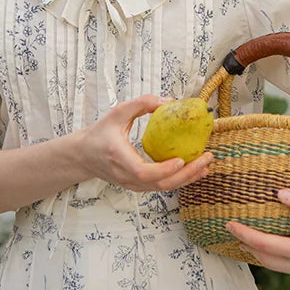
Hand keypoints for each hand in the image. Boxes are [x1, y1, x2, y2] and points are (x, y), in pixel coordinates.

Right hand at [77, 95, 211, 192]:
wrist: (83, 156)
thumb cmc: (100, 133)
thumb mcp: (117, 113)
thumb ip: (141, 104)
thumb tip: (169, 101)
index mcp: (119, 158)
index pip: (143, 172)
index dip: (163, 170)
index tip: (181, 160)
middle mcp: (126, 175)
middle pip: (159, 184)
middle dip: (186, 174)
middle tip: (206, 159)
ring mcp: (132, 184)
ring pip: (162, 188)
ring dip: (186, 179)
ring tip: (205, 165)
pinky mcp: (138, 186)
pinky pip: (161, 186)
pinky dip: (179, 180)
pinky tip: (194, 171)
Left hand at [225, 189, 289, 289]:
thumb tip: (278, 194)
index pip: (264, 245)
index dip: (244, 235)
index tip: (229, 225)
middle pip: (266, 259)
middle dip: (248, 246)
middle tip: (234, 232)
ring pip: (279, 268)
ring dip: (265, 255)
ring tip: (251, 242)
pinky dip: (285, 262)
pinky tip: (283, 251)